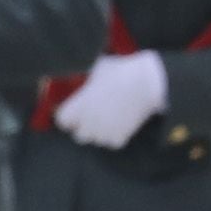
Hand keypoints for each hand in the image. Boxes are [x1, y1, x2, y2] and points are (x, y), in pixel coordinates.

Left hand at [51, 49, 170, 149]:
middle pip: (78, 135)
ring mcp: (103, 133)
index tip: (72, 112)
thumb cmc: (121, 72)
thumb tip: (80, 76)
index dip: (67, 117)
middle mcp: (88, 123)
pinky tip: (120, 122)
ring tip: (108, 118)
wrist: (148, 83)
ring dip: (99, 132)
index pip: (62, 121)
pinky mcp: (119, 139)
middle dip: (83, 127)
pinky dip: (115, 136)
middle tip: (92, 116)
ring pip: (96, 140)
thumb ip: (86, 77)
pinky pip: (112, 142)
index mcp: (78, 106)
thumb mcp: (97, 68)